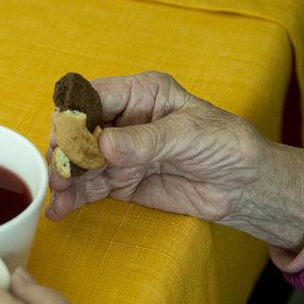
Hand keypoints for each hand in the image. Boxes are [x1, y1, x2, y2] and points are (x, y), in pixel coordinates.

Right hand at [46, 71, 303, 250]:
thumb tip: (105, 144)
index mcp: (142, 93)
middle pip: (80, 131)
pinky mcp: (122, 180)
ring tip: (58, 195)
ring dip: (66, 178)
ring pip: (81, 162)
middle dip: (65, 151)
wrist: (245, 186)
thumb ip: (145, 141)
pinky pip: (91, 187)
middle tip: (59, 172)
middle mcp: (125, 120)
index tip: (66, 139)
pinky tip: (60, 209)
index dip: (75, 116)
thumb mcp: (189, 136)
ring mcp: (121, 152)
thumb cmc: (228, 146)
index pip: (95, 97)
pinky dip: (74, 198)